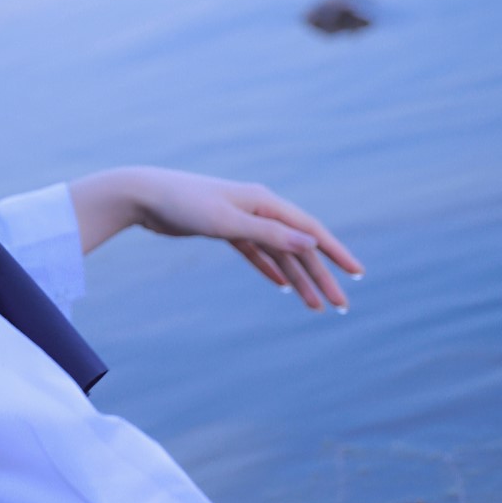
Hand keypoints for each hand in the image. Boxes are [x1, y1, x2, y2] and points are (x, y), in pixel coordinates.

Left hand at [131, 169, 363, 311]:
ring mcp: (242, 219)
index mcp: (265, 203)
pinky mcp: (225, 229)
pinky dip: (270, 270)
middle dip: (320, 277)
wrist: (143, 195)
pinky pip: (256, 253)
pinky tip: (283, 288)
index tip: (357, 274)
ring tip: (316, 307)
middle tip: (340, 306)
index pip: (310, 231)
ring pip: (278, 253)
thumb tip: (311, 241)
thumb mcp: (228, 221)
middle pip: (298, 247)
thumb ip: (270, 233)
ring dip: (298, 280)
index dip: (336, 254)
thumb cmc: (184, 204)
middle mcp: (259, 209)